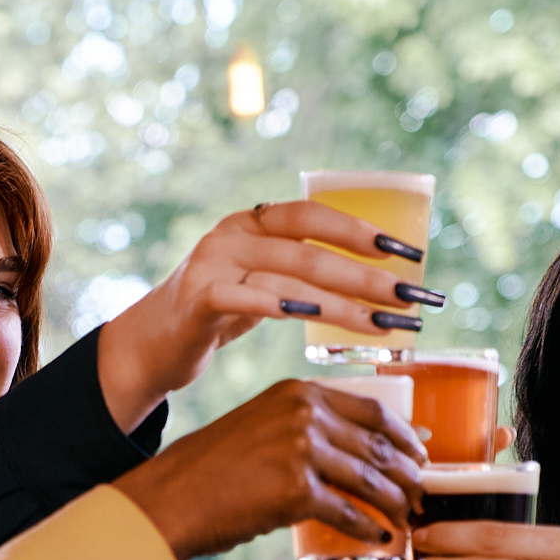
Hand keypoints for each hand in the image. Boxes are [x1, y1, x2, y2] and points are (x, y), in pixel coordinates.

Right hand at [96, 201, 433, 426]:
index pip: (312, 215)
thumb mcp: (257, 279)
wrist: (150, 345)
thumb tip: (371, 278)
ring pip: (287, 279)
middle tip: (409, 298)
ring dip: (342, 304)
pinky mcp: (195, 301)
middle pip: (310, 252)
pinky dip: (277, 305)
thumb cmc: (214, 312)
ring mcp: (211, 266)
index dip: (359, 229)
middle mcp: (231, 235)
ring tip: (382, 324)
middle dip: (366, 276)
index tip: (406, 251)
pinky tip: (311, 317)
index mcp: (251, 223)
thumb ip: (298, 271)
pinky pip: (242, 299)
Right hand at [113, 377, 426, 559]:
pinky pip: (349, 512)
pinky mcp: (295, 490)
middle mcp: (303, 413)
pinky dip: (369, 528)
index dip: (404, 435)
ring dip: (396, 502)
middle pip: (377, 445)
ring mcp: (300, 450)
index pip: (372, 408)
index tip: (419, 454)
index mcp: (298, 392)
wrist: (172, 498)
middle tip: (421, 494)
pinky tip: (379, 538)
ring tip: (407, 517)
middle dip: (408, 473)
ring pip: (370, 479)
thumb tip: (347, 448)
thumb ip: (300, 425)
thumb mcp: (260, 425)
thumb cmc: (212, 470)